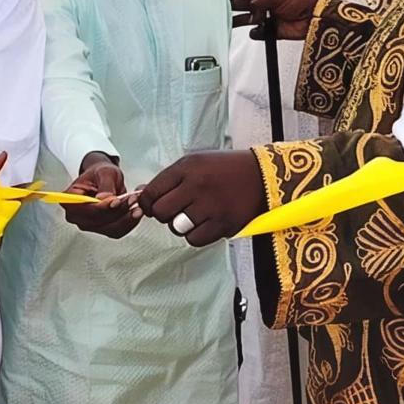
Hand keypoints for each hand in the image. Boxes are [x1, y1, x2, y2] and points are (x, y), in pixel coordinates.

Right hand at [60, 152, 140, 238]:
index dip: (100, 207)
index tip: (116, 201)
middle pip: (97, 221)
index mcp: (70, 199)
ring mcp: (88, 224)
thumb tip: (104, 199)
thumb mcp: (105, 172)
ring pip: (109, 228)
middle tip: (131, 199)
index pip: (84, 208)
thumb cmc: (100, 173)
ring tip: (136, 204)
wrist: (105, 178)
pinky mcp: (101, 229)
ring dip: (126, 218)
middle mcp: (75, 215)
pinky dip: (128, 223)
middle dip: (117, 211)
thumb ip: (105, 185)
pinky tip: (135, 212)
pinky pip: (116, 231)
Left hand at [137, 150, 268, 246]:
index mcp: (187, 168)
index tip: (152, 205)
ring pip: (176, 227)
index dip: (147, 202)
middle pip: (160, 212)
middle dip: (163, 214)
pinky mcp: (222, 224)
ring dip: (180, 225)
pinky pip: (193, 239)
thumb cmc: (225, 169)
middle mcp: (196, 186)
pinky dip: (195, 235)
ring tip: (194, 215)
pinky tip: (205, 223)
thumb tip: (141, 195)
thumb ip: (168, 179)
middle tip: (175, 210)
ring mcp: (210, 206)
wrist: (262, 177)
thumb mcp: (195, 163)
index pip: (151, 192)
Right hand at [226, 0, 319, 40]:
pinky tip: (256, 31)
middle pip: (243, 4)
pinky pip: (257, 33)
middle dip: (232, 5)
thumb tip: (250, 4)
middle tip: (221, 8)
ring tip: (229, 22)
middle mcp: (264, 4)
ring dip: (239, 20)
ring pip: (247, 19)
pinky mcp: (271, 31)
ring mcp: (267, 18)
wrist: (315, 17)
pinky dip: (255, 33)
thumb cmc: (301, 0)